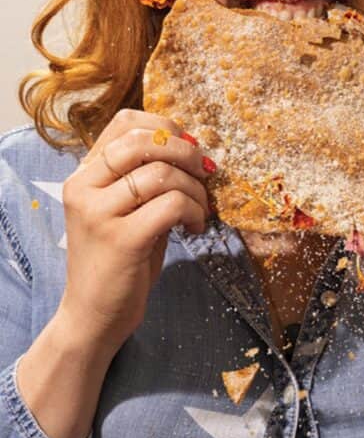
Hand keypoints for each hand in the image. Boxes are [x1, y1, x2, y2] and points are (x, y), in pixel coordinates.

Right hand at [59, 109, 214, 350]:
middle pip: (144, 141)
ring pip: (162, 173)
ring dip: (195, 190)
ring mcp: (99, 213)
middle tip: (205, 173)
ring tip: (199, 210)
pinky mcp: (121, 239)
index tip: (189, 147)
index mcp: (84, 174)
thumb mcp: (125, 209)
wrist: (93, 315)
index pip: (125, 122)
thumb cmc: (118, 260)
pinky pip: (172, 205)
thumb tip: (193, 148)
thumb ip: (145, 177)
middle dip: (186, 152)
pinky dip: (194, 212)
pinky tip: (194, 228)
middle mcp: (84, 187)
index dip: (166, 126)